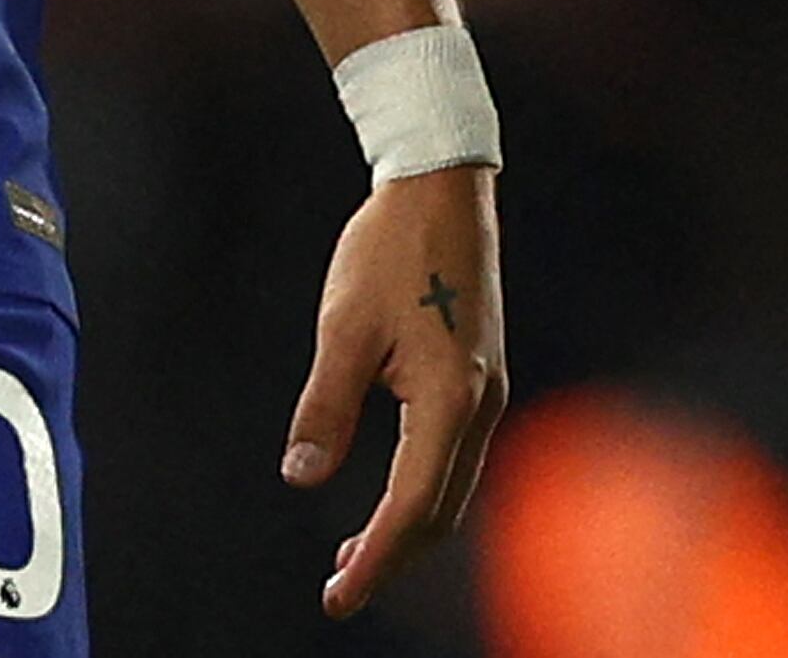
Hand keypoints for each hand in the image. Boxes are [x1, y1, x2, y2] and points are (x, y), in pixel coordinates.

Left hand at [283, 164, 505, 618]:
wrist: (441, 189)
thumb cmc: (388, 249)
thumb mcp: (343, 326)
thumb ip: (325, 406)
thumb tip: (299, 477)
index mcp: (449, 399)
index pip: (410, 506)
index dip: (375, 559)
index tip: (337, 597)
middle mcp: (480, 407)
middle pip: (439, 512)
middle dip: (391, 558)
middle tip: (338, 592)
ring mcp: (488, 393)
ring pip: (451, 490)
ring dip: (406, 530)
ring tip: (351, 557)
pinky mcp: (481, 378)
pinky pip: (455, 460)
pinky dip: (422, 493)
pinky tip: (386, 497)